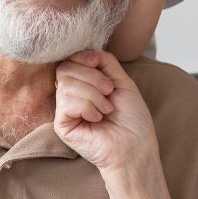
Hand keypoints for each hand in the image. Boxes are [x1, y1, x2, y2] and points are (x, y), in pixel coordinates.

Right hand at [54, 50, 159, 175]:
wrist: (135, 146)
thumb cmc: (132, 118)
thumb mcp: (121, 81)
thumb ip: (105, 62)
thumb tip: (87, 52)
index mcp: (84, 84)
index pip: (70, 60)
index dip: (82, 56)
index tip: (97, 62)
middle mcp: (71, 95)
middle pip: (65, 69)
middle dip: (92, 77)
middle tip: (109, 92)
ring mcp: (65, 110)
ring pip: (66, 85)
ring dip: (93, 95)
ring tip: (106, 109)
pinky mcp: (62, 125)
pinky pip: (66, 103)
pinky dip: (87, 107)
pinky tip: (97, 119)